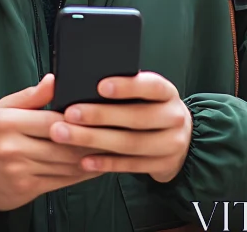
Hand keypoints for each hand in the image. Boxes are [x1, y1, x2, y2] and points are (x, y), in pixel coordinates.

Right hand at [0, 74, 103, 211]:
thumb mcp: (5, 108)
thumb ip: (32, 95)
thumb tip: (54, 79)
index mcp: (8, 122)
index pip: (51, 119)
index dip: (78, 118)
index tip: (99, 113)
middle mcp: (13, 147)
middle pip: (61, 143)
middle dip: (90, 139)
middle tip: (114, 131)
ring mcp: (20, 170)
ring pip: (65, 164)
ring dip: (91, 157)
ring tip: (111, 147)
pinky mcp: (28, 188)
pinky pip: (62, 181)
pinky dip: (82, 174)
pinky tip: (96, 165)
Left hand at [48, 71, 192, 183]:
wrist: (180, 138)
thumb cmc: (152, 107)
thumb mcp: (148, 93)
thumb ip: (127, 87)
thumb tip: (89, 80)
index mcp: (167, 92)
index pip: (150, 86)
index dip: (127, 86)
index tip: (100, 86)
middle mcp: (173, 117)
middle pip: (136, 117)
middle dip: (100, 115)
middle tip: (69, 113)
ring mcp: (171, 144)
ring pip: (130, 143)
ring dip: (95, 140)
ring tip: (66, 135)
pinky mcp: (162, 165)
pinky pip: (130, 165)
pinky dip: (105, 163)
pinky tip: (84, 159)